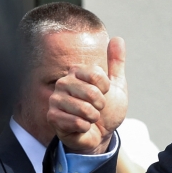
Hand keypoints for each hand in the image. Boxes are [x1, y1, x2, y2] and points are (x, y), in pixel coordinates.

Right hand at [47, 36, 127, 153]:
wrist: (101, 134)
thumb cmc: (107, 109)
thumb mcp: (117, 85)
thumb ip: (116, 63)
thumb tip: (118, 38)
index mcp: (76, 72)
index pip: (96, 74)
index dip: (106, 88)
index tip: (105, 93)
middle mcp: (63, 83)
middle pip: (91, 92)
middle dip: (101, 104)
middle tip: (97, 108)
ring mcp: (56, 100)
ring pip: (84, 108)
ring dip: (94, 117)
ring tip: (90, 118)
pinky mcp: (53, 117)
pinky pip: (77, 122)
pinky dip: (85, 127)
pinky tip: (82, 127)